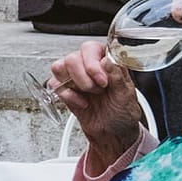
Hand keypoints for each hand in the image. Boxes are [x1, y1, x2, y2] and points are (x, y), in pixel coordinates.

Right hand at [49, 40, 145, 170]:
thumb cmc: (123, 111)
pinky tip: (83, 103)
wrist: (113, 132)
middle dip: (84, 77)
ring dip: (75, 84)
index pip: (91, 48)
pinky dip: (68, 96)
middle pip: (72, 57)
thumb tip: (108, 61)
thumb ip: (118, 77)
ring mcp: (76, 76)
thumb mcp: (127, 96)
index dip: (93, 63)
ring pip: (59, 67)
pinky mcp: (65, 90)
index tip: (103, 81)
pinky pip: (55, 85)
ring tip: (90, 94)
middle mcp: (90, 65)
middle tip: (98, 90)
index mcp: (107, 60)